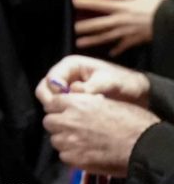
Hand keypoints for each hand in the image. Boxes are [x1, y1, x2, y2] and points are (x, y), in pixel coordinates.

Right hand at [36, 54, 150, 107]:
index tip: (66, 100)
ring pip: (51, 100)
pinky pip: (61, 108)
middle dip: (52, 101)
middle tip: (65, 111)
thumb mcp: (111, 81)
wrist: (138, 93)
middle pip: (45, 88)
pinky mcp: (72, 101)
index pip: (51, 78)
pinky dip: (67, 113)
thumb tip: (73, 91)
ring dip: (59, 108)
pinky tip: (81, 118)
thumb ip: (93, 85)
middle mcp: (65, 76)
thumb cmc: (125, 82)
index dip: (54, 90)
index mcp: (71, 65)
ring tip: (76, 114)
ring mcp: (67, 89)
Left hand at [42, 93, 159, 176]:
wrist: (144, 145)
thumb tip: (82, 107)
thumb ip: (88, 104)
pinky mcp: (74, 159)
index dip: (59, 109)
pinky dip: (72, 155)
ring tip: (81, 143)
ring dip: (65, 141)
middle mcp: (68, 121)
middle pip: (49, 122)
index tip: (66, 113)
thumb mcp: (109, 102)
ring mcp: (69, 141)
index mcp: (76, 103)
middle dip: (59, 125)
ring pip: (55, 140)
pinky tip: (86, 154)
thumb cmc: (134, 122)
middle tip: (73, 129)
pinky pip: (64, 156)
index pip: (52, 103)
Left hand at [73, 0, 167, 55]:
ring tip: (79, 43)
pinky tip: (109, 53)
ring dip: (93, 40)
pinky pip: (123, 46)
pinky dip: (116, 49)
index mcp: (122, 7)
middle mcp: (121, 21)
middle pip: (98, 24)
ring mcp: (127, 32)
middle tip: (71, 29)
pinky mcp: (135, 40)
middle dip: (84, 27)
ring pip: (106, 37)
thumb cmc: (161, 5)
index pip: (99, 4)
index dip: (85, 2)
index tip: (72, 1)